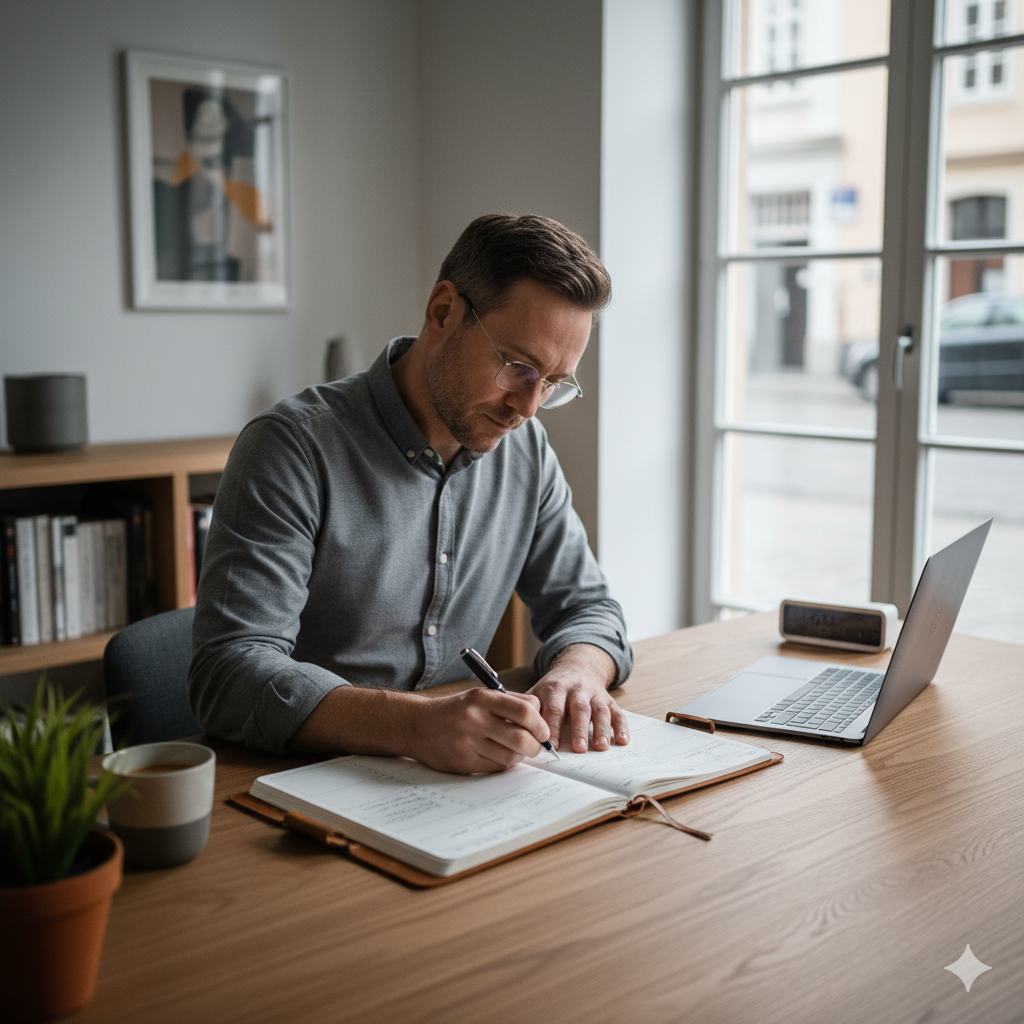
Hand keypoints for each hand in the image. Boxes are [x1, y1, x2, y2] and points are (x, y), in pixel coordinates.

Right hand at [408, 688, 551, 773]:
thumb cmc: (456, 711)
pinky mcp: (463, 762)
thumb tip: (540, 719)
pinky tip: (500, 756)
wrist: (418, 725)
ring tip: (518, 751)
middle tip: (538, 747)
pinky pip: (495, 768)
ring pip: (510, 756)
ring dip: (521, 756)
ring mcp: (467, 742)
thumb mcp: (480, 696)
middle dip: (536, 746)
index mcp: (482, 698)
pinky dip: (504, 764)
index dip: (540, 723)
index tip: (543, 731)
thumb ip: (509, 703)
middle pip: (521, 738)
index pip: (524, 710)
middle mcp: (474, 719)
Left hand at [527, 644, 628, 753]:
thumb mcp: (537, 691)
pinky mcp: (608, 699)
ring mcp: (594, 694)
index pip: (553, 707)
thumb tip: (508, 729)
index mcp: (555, 688)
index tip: (550, 745)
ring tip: (601, 747)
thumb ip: (526, 709)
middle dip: (579, 729)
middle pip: (579, 708)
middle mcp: (576, 689)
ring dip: (601, 729)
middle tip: (579, 748)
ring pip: (599, 710)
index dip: (552, 725)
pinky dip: (621, 726)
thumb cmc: (553, 688)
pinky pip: (617, 712)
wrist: (577, 666)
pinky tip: (622, 740)